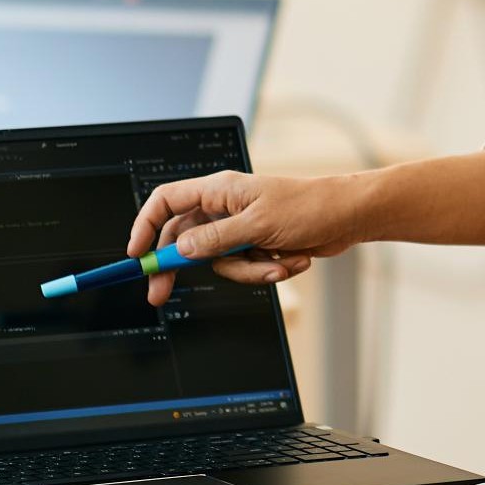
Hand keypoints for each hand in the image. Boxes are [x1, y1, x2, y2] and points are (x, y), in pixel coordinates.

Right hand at [128, 171, 361, 301]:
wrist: (347, 218)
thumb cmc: (309, 207)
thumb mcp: (257, 225)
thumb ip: (215, 238)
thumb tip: (181, 250)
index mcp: (219, 190)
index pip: (166, 201)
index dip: (145, 226)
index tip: (136, 255)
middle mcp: (224, 207)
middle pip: (182, 239)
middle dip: (178, 267)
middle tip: (160, 294)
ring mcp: (240, 228)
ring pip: (218, 261)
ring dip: (248, 270)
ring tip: (277, 262)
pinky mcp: (257, 245)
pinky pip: (245, 268)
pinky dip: (266, 269)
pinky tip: (291, 259)